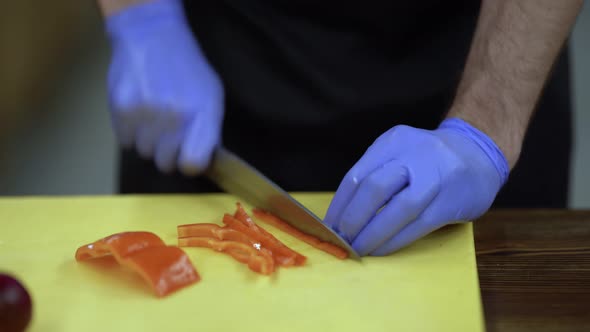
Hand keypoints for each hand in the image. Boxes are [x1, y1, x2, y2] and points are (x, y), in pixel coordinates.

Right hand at [106, 0, 223, 173]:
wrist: (152, 36)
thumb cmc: (186, 69)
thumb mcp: (211, 95)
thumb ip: (210, 129)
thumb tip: (204, 161)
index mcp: (203, 114)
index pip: (193, 162)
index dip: (189, 164)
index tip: (187, 157)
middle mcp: (176, 116)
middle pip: (166, 163)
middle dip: (167, 152)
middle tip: (168, 132)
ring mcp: (147, 113)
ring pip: (144, 153)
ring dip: (148, 141)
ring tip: (153, 115)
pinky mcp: (121, 109)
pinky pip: (125, 142)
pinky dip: (130, 132)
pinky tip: (138, 109)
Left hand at [323, 118, 508, 255]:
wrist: (480, 153)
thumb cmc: (429, 160)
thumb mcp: (400, 152)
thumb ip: (375, 175)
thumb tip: (342, 215)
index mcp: (393, 142)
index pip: (357, 176)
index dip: (339, 205)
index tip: (328, 226)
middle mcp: (413, 154)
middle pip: (373, 188)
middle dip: (352, 220)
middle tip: (340, 239)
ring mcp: (435, 177)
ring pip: (396, 209)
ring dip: (372, 234)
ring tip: (357, 249)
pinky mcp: (450, 201)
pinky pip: (417, 225)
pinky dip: (395, 240)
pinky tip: (382, 249)